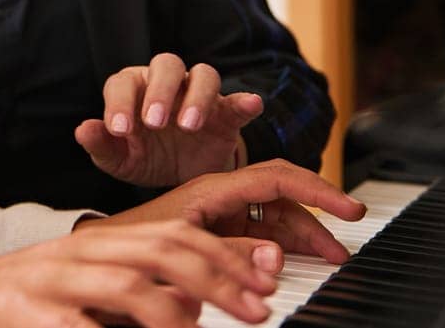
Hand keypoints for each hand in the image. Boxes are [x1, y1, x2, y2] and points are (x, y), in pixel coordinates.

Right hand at [0, 219, 280, 327]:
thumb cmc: (34, 296)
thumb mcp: (92, 280)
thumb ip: (145, 285)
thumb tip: (202, 302)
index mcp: (106, 239)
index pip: (178, 233)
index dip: (227, 256)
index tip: (265, 283)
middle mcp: (86, 252)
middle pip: (163, 251)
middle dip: (219, 279)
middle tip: (257, 310)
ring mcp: (59, 282)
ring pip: (129, 284)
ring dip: (175, 313)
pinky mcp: (36, 315)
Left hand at [74, 54, 264, 187]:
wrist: (183, 178)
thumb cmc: (145, 158)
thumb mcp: (120, 160)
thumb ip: (100, 145)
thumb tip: (82, 130)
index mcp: (134, 89)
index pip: (123, 83)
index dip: (119, 103)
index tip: (120, 130)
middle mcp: (167, 84)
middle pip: (166, 65)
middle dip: (159, 91)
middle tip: (154, 122)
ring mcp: (199, 95)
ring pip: (203, 74)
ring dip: (197, 96)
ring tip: (189, 126)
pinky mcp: (227, 114)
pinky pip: (237, 101)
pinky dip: (245, 101)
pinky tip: (251, 105)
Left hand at [88, 160, 368, 265]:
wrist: (96, 259)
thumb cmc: (126, 241)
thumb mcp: (177, 245)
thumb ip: (225, 252)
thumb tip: (275, 257)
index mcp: (212, 188)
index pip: (276, 179)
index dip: (316, 190)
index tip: (348, 209)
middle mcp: (220, 196)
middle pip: (282, 198)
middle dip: (317, 214)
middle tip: (349, 243)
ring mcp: (220, 215)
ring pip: (276, 219)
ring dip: (306, 236)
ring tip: (335, 259)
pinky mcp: (217, 234)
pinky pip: (260, 235)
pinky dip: (284, 248)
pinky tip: (300, 265)